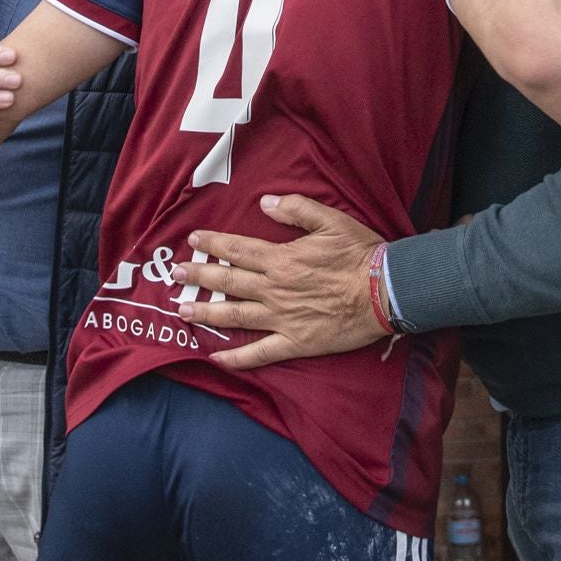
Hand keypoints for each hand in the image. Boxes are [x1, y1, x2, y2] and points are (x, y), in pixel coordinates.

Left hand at [182, 195, 392, 369]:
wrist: (384, 292)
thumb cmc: (360, 254)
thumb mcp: (331, 220)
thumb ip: (296, 209)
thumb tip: (265, 203)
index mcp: (281, 259)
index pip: (238, 250)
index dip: (213, 244)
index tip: (193, 241)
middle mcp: (274, 288)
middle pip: (228, 281)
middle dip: (198, 276)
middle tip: (175, 274)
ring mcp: (282, 317)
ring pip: (234, 315)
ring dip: (206, 312)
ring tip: (182, 310)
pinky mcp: (295, 341)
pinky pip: (260, 352)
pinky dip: (237, 358)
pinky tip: (216, 357)